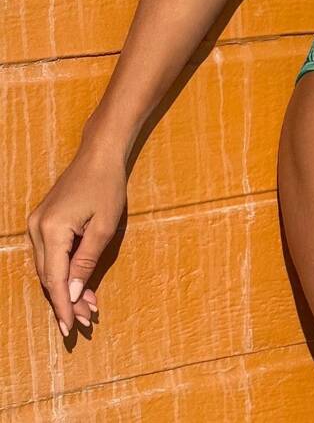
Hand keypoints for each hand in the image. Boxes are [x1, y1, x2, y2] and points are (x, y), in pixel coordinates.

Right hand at [26, 145, 125, 337]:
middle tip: (85, 321)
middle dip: (66, 300)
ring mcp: (37, 223)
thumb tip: (73, 293)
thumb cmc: (107, 186)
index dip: (63, 306)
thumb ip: (86, 261)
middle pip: (48, 276)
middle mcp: (37, 228)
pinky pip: (49, 253)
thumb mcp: (104, 227)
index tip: (69, 329)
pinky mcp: (42, 220)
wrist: (99, 153)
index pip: (54, 279)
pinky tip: (79, 282)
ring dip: (65, 287)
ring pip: (47, 267)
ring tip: (87, 307)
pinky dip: (63, 269)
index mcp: (51, 229)